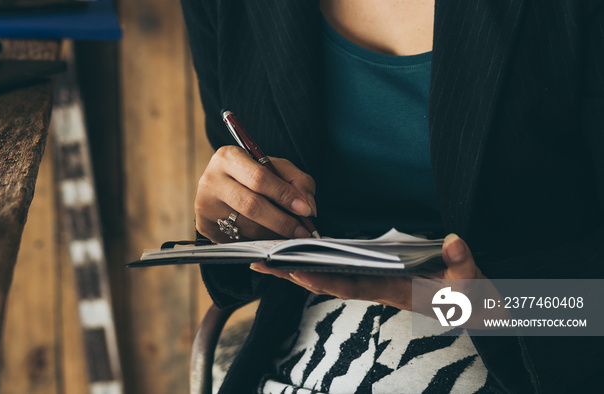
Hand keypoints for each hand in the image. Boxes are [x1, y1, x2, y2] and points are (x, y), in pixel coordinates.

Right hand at [195, 146, 316, 242]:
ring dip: (273, 234)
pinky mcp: (204, 225)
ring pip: (247, 227)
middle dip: (282, 221)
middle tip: (302, 230)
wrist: (221, 185)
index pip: (259, 178)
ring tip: (289, 234)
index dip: (284, 195)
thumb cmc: (252, 174)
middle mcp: (211, 179)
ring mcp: (205, 204)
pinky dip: (259, 241)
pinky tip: (269, 238)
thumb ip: (297, 180)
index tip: (306, 210)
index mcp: (228, 157)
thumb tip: (308, 206)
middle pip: (252, 205)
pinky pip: (238, 240)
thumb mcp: (275, 168)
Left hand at [250, 234, 485, 309]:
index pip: (351, 287)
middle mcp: (381, 290)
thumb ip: (464, 265)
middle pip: (330, 283)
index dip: (322, 281)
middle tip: (261, 265)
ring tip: (271, 260)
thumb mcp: (474, 284)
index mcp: (396, 292)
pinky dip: (323, 267)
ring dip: (303, 270)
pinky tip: (307, 258)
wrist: (484, 314)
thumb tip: (453, 242)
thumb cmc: (477, 301)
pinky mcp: (385, 280)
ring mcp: (381, 285)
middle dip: (295, 275)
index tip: (294, 273)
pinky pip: (346, 274)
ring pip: (334, 279)